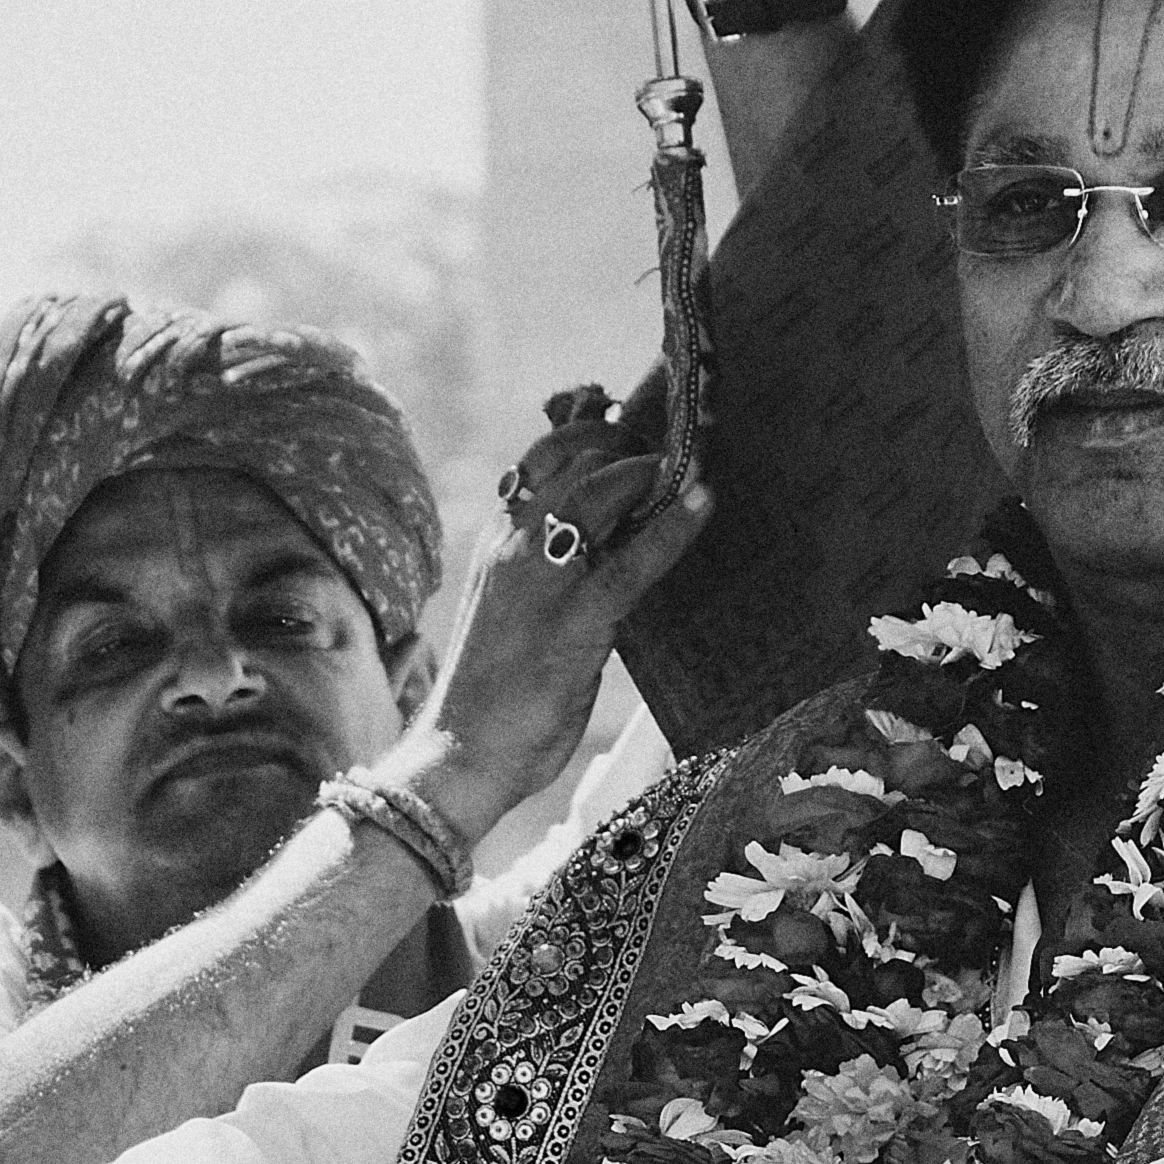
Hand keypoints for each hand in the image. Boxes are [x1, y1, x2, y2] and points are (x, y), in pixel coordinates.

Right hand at [395, 400, 708, 846]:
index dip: (589, 422)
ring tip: (693, 460)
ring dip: (654, 467)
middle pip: (577, 455)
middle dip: (632, 438)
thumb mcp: (514, 609)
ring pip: (601, 489)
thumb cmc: (492, 690)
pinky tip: (705, 499)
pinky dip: (674, 524)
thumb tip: (596, 541)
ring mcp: (542, 579)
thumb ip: (546, 566)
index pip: (543, 453)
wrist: (458, 753)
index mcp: (498, 538)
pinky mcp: (574, 622)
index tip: (625, 410)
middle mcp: (514, 543)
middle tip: (678, 437)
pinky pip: (634, 560)